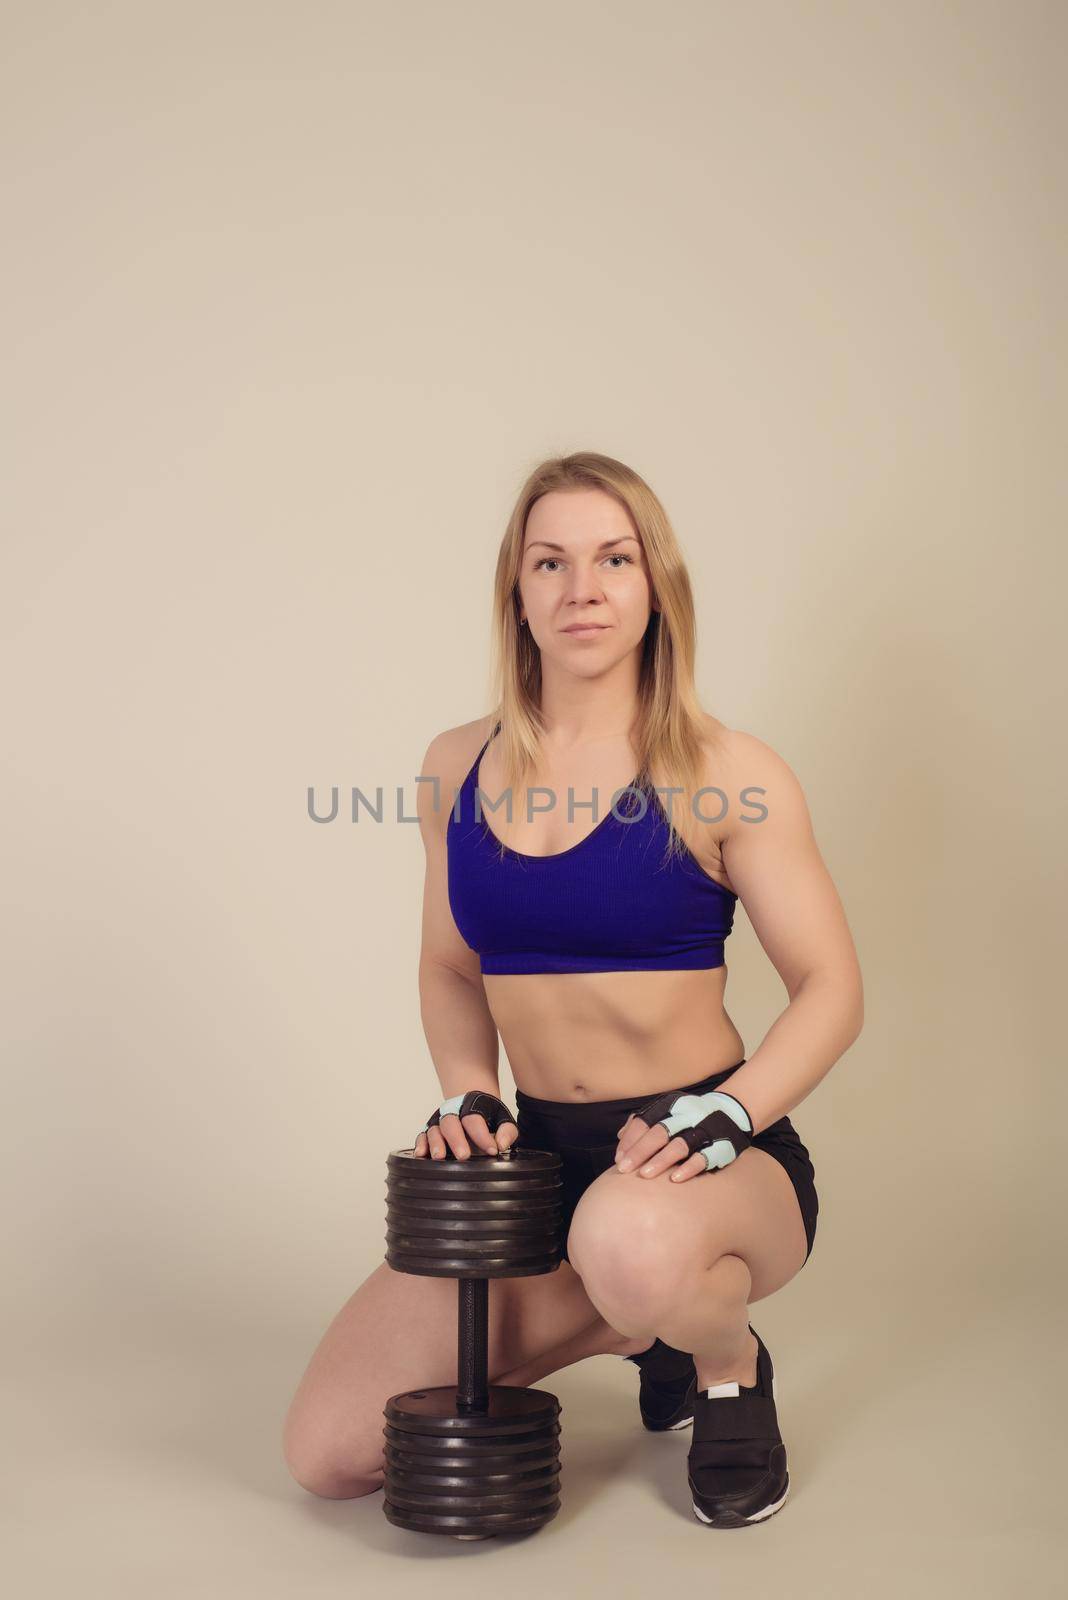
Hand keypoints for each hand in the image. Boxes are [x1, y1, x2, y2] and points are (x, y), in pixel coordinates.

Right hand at [413, 1089, 519, 1161]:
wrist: (473, 1104)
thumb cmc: (488, 1117)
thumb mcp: (502, 1120)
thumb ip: (507, 1131)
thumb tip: (501, 1144)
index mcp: (471, 1107)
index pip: (474, 1120)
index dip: (482, 1135)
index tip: (492, 1150)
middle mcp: (452, 1112)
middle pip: (451, 1123)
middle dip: (456, 1140)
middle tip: (464, 1156)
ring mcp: (439, 1121)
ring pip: (434, 1130)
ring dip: (436, 1143)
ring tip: (440, 1157)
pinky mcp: (429, 1131)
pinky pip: (421, 1136)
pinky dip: (420, 1144)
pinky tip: (420, 1154)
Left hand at [613, 1089, 753, 1183]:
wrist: (732, 1110)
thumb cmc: (690, 1116)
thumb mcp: (668, 1110)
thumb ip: (645, 1121)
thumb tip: (620, 1136)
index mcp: (671, 1106)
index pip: (645, 1121)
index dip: (630, 1140)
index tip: (618, 1158)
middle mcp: (687, 1115)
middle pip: (659, 1132)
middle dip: (639, 1151)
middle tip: (623, 1168)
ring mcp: (704, 1130)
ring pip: (679, 1145)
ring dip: (660, 1160)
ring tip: (644, 1175)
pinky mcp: (721, 1146)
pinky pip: (704, 1158)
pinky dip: (689, 1168)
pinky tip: (674, 1179)